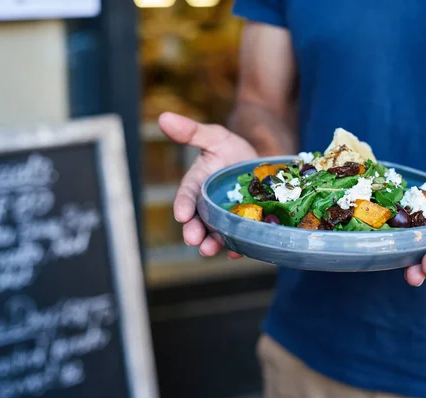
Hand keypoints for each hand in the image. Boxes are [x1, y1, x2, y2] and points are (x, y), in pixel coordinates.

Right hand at [158, 112, 256, 257]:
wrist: (261, 164)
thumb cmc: (232, 151)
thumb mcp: (215, 137)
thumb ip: (192, 132)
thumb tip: (164, 117)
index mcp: (197, 186)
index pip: (187, 196)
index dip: (183, 205)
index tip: (180, 214)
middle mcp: (208, 207)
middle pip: (198, 221)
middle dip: (194, 231)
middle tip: (193, 239)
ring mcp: (226, 219)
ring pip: (216, 234)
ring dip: (212, 243)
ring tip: (209, 250)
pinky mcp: (244, 227)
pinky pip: (240, 240)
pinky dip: (238, 248)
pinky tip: (238, 253)